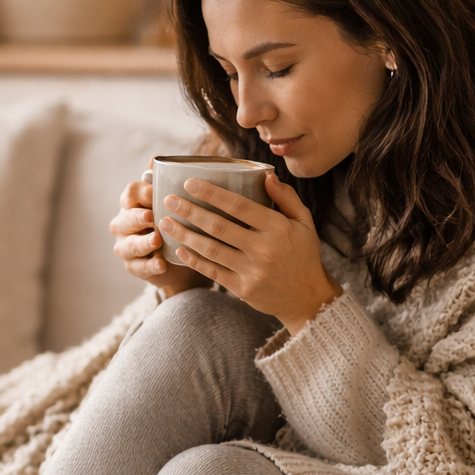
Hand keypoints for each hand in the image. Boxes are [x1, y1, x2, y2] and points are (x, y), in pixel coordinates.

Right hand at [109, 173, 211, 296]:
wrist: (179, 256)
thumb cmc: (173, 221)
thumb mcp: (171, 201)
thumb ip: (163, 181)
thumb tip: (156, 158)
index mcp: (132, 204)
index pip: (130, 193)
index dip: (142, 193)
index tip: (156, 193)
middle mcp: (123, 224)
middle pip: (126, 219)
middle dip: (138, 218)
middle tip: (152, 217)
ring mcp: (126, 247)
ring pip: (130, 245)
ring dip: (143, 242)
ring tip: (157, 240)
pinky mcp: (134, 267)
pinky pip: (140, 267)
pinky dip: (151, 265)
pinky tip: (162, 263)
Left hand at [159, 175, 342, 334]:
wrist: (308, 298)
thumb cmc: (304, 256)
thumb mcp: (305, 223)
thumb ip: (286, 198)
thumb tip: (267, 176)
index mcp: (277, 227)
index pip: (239, 205)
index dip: (212, 193)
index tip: (190, 183)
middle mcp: (263, 248)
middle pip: (219, 226)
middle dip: (190, 211)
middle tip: (169, 200)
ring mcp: (252, 271)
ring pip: (211, 249)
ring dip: (185, 235)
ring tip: (165, 222)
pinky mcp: (243, 289)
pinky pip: (213, 272)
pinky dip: (194, 260)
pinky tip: (179, 249)